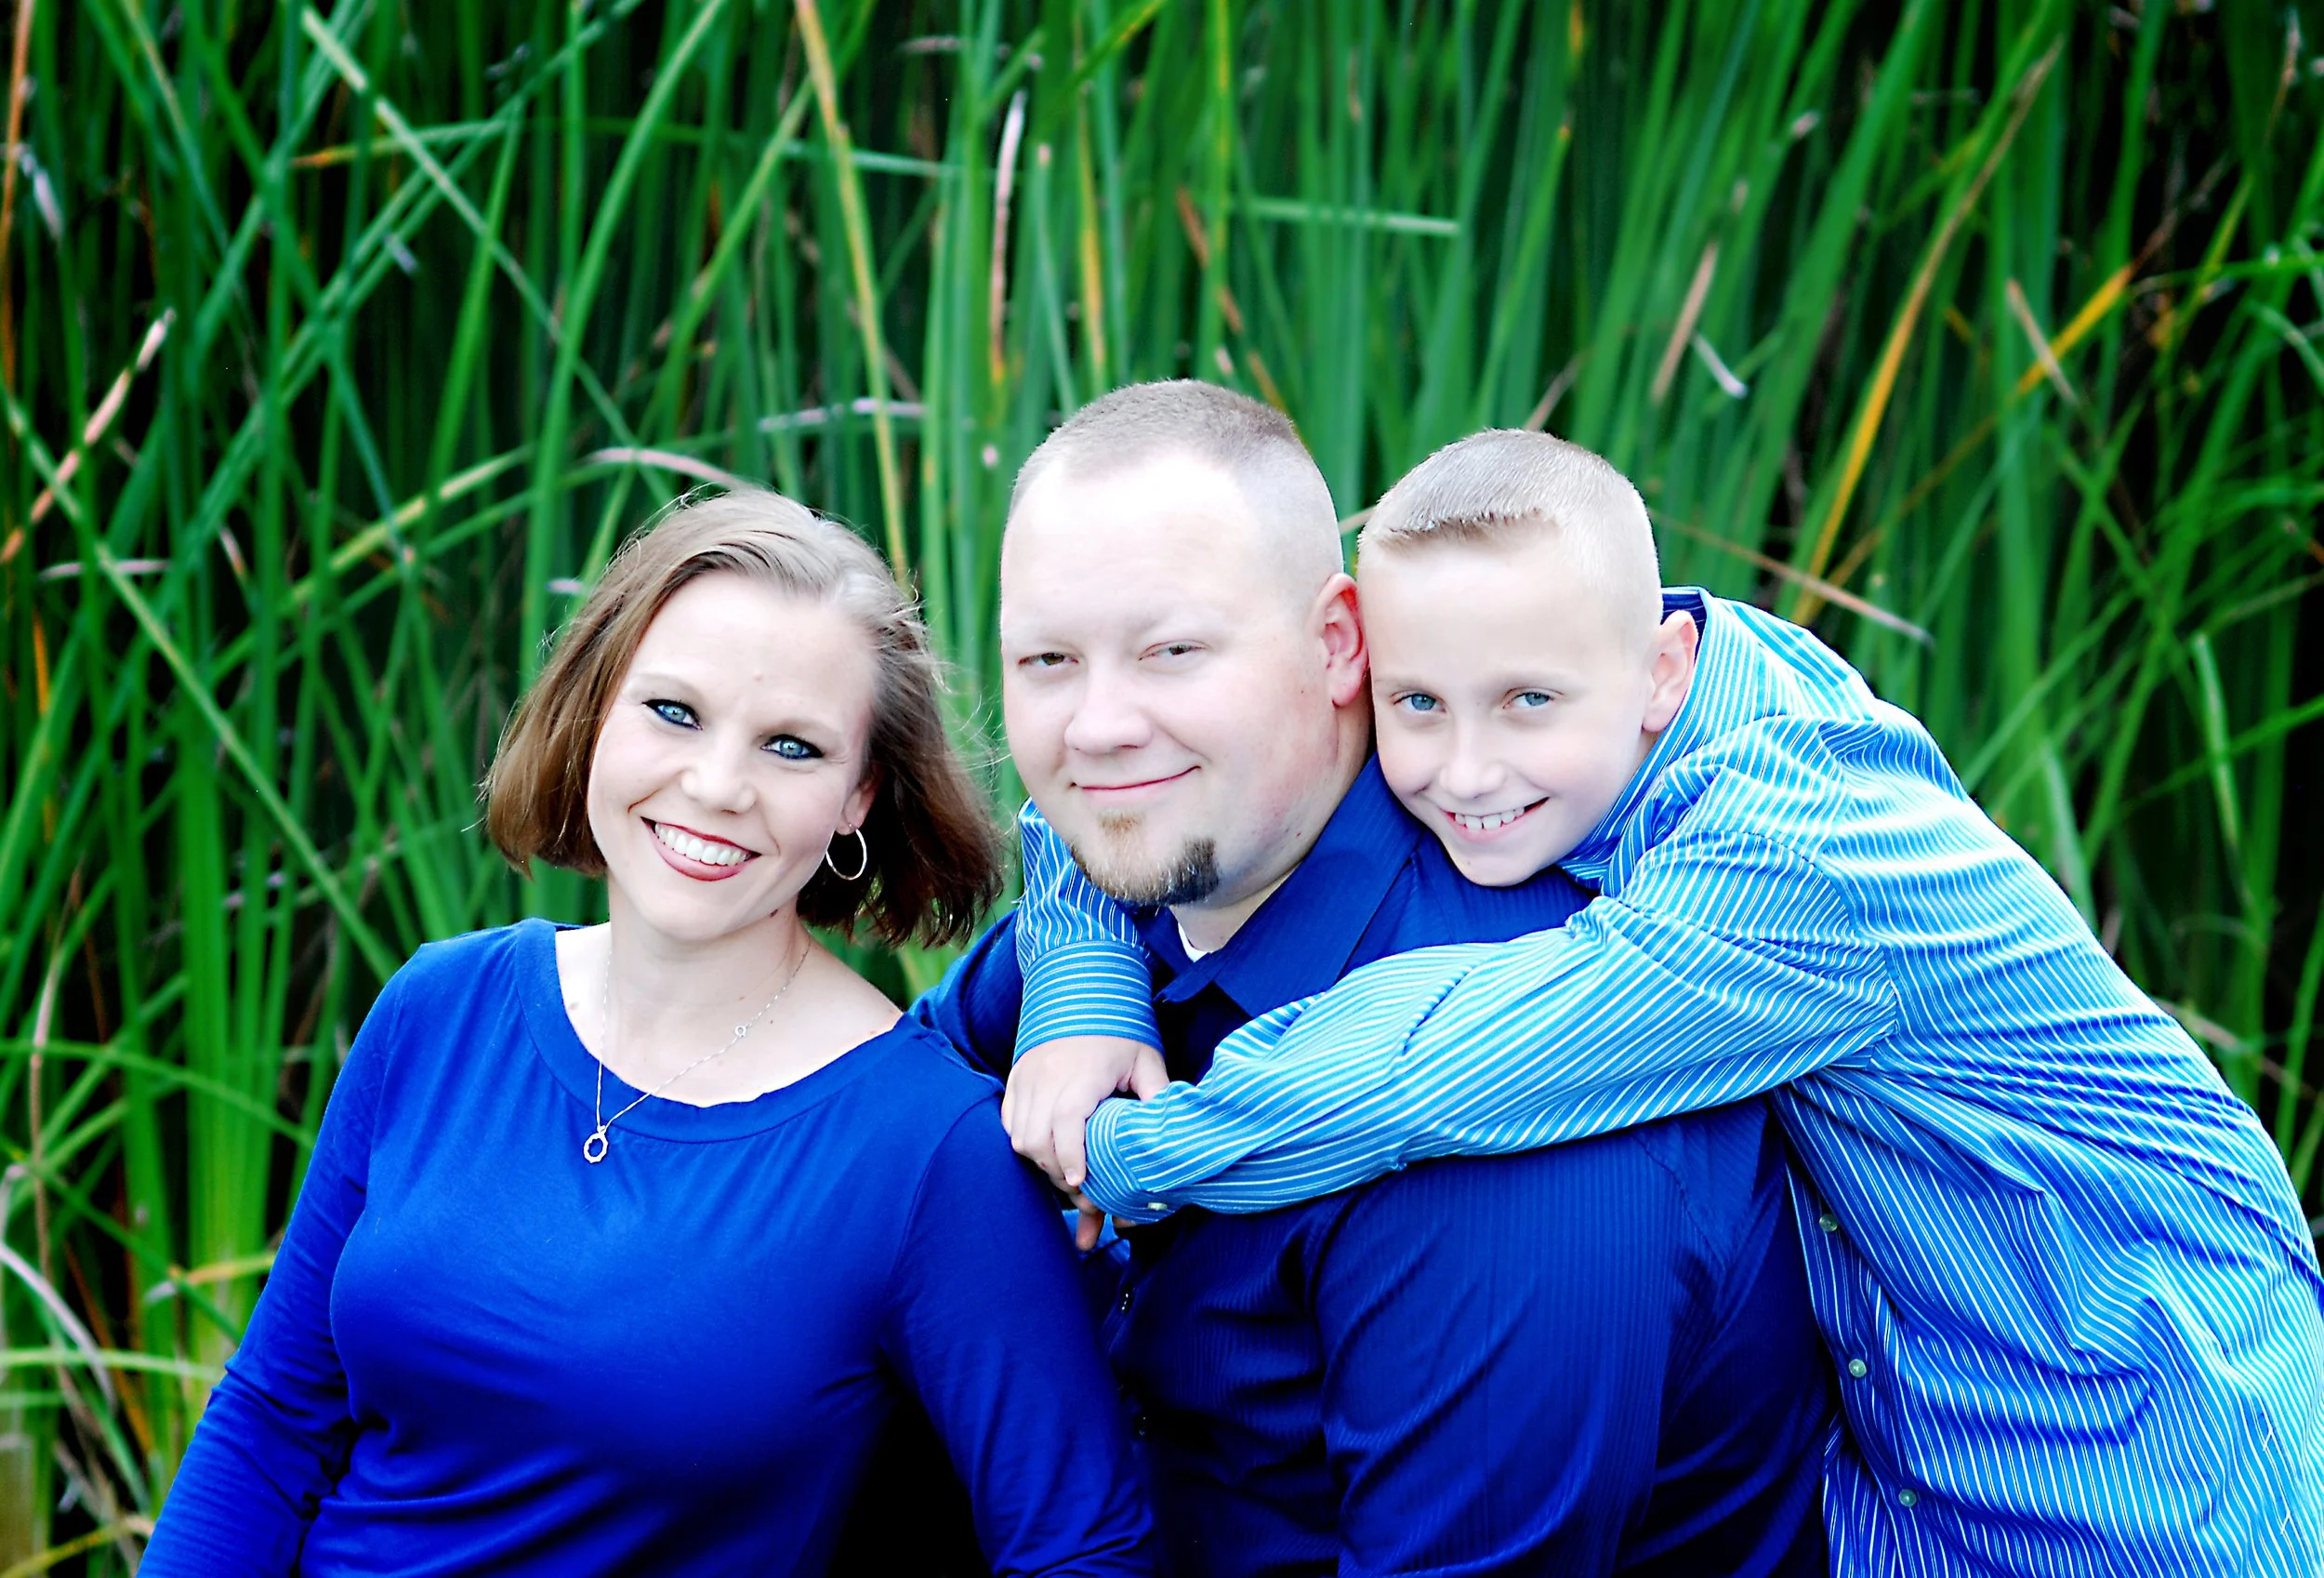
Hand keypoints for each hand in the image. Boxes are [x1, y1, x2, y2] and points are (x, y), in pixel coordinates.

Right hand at [1003, 1035, 1167, 1194]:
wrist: (1080, 994)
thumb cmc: (1117, 1032)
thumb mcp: (1145, 1060)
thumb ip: (1157, 1094)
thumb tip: (1171, 1131)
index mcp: (1081, 1073)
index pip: (1065, 1122)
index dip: (1070, 1157)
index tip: (1081, 1181)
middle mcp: (1045, 1077)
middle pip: (1036, 1138)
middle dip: (1056, 1171)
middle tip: (1080, 1189)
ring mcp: (1025, 1078)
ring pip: (1019, 1136)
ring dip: (1040, 1160)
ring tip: (1065, 1173)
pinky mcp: (1015, 1080)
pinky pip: (1009, 1122)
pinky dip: (1025, 1141)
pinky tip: (1047, 1150)